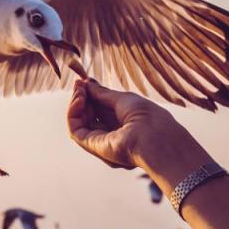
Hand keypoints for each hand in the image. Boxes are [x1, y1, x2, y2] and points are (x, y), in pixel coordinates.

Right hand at [67, 78, 211, 188]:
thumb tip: (86, 82)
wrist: (155, 136)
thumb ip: (102, 93)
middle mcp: (111, 134)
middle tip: (79, 83)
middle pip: (88, 115)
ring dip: (76, 103)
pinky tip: (79, 99)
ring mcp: (101, 141)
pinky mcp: (93, 147)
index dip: (90, 95)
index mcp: (122, 123)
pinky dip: (73, 113)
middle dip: (82, 97)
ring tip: (80, 90)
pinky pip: (75, 130)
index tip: (83, 81)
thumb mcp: (123, 99)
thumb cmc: (147, 117)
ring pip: (79, 122)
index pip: (99, 109)